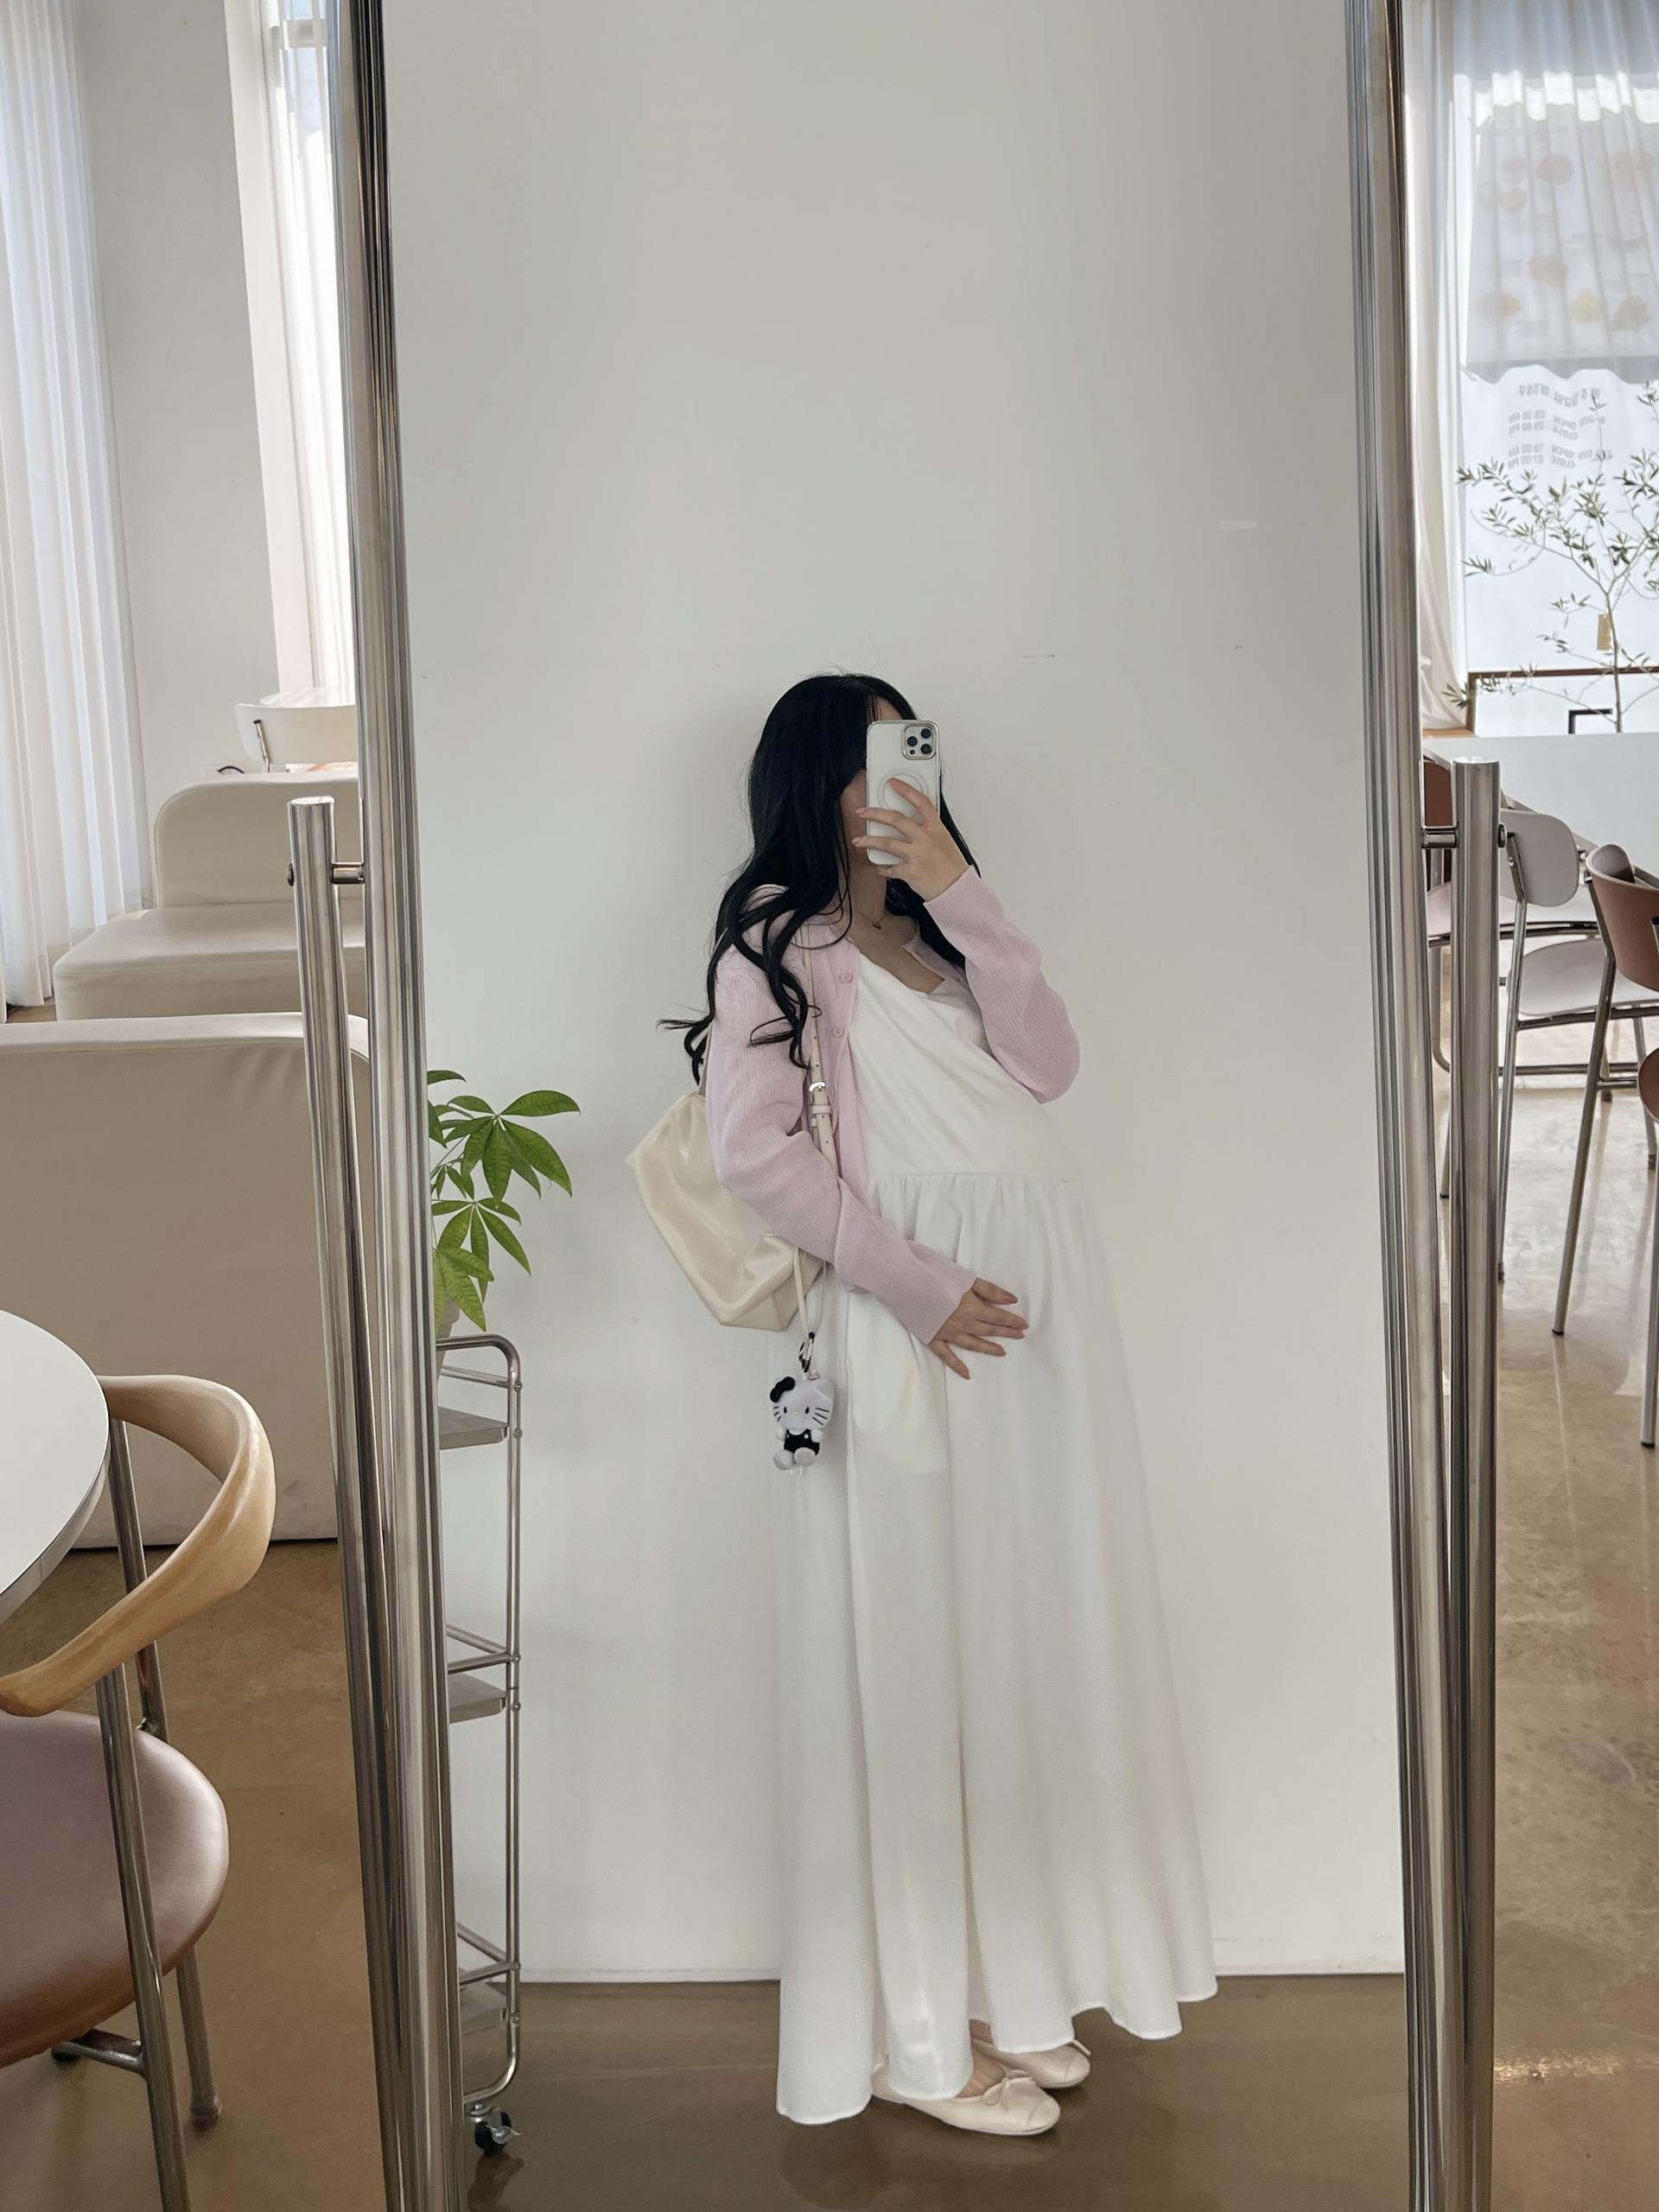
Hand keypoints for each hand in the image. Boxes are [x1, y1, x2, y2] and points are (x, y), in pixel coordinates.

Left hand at [853, 778, 968, 900]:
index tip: (893, 783)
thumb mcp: (945, 841)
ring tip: (858, 841)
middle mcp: (925, 839)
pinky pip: (890, 868)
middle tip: (863, 812)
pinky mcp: (910, 871)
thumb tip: (914, 826)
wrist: (958, 889)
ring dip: (869, 841)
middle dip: (875, 813)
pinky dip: (883, 868)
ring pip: (886, 843)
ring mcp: (916, 855)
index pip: (920, 801)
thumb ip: (929, 831)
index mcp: (936, 828)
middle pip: (895, 819)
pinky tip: (880, 867)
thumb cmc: (954, 868)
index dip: (905, 789)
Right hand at [926, 1278, 1027, 1378]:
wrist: (907, 1283)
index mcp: (972, 1308)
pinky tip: (967, 1374)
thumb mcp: (966, 1278)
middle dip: (1005, 1333)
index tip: (1024, 1325)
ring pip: (972, 1344)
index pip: (997, 1317)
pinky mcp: (933, 1338)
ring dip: (988, 1348)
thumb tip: (1012, 1300)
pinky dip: (957, 1365)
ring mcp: (948, 1334)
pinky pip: (947, 1356)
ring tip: (1001, 1352)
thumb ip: (990, 1290)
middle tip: (1019, 1336)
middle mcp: (963, 1324)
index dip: (1012, 1321)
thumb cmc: (936, 1275)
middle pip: (988, 1330)